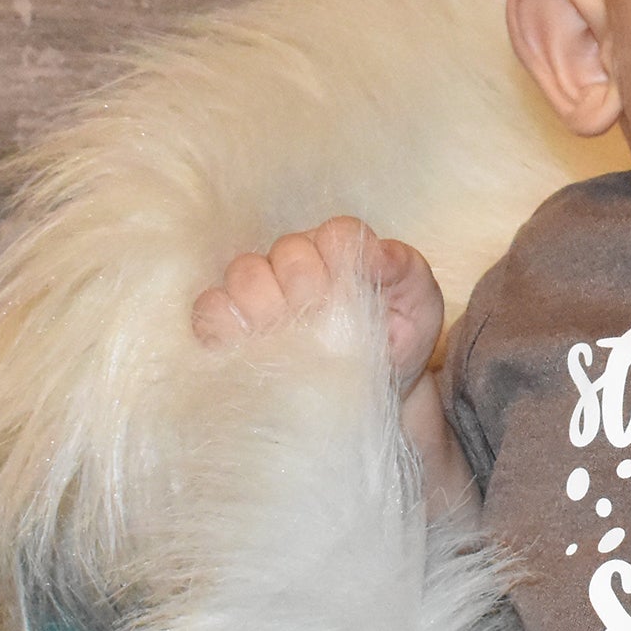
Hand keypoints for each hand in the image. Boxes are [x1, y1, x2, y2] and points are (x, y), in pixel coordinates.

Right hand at [190, 216, 443, 396]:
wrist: (371, 395)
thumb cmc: (394, 345)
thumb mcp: (419, 308)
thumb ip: (406, 270)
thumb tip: (375, 254)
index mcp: (341, 250)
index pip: (337, 234)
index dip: (345, 264)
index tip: (358, 299)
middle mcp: (295, 261)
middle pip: (287, 251)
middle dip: (311, 290)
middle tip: (326, 327)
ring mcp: (257, 289)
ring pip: (245, 274)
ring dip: (270, 308)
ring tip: (293, 341)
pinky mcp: (226, 322)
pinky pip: (211, 309)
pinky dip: (230, 326)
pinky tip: (258, 347)